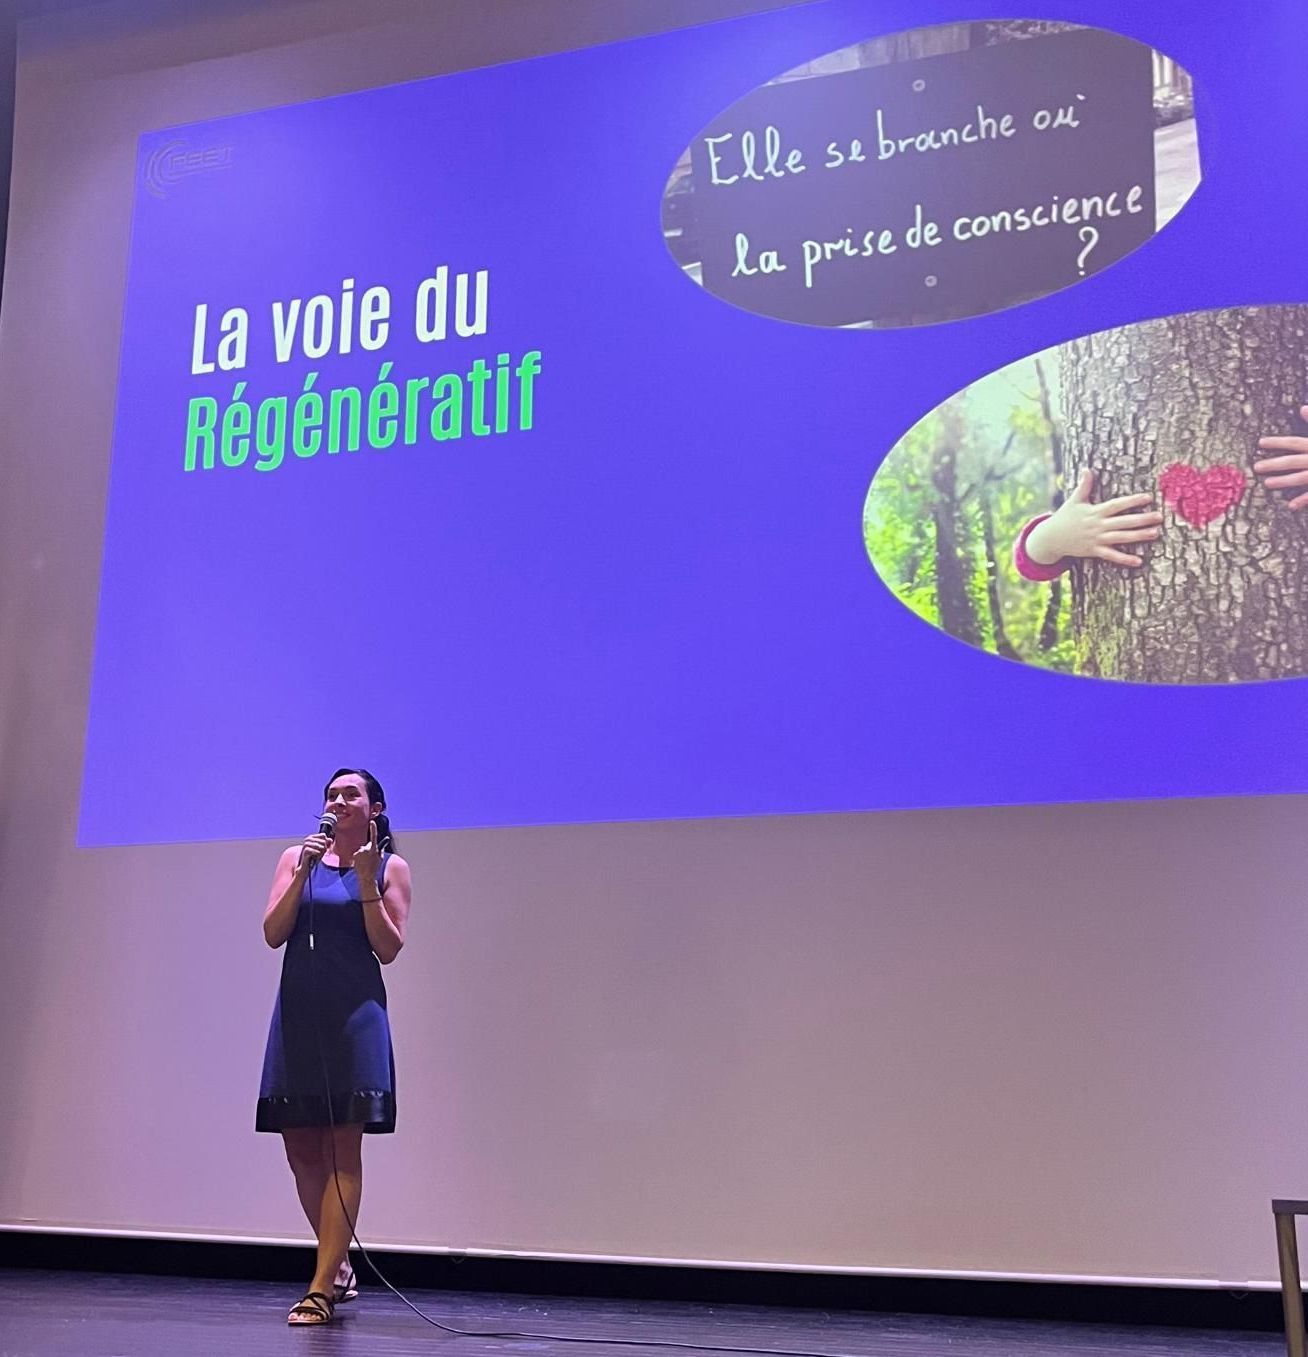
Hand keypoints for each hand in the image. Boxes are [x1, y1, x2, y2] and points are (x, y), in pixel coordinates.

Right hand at [298, 832, 331, 866]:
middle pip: (321, 840)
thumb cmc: (315, 856)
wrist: (308, 865)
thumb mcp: (323, 849)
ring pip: (316, 844)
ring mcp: (305, 845)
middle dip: (324, 846)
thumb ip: (327, 843)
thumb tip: (330, 840)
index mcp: (313, 837)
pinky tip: (317, 855)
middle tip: (323, 852)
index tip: (326, 848)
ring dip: (320, 849)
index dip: (327, 842)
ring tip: (321, 854)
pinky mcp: (304, 851)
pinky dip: (315, 852)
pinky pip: (310, 850)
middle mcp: (308, 839)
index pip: (323, 835)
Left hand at [352, 820, 381, 889]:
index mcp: (374, 849)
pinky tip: (361, 863)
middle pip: (368, 845)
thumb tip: (382, 843)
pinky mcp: (355, 855)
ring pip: (362, 850)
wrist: (366, 876)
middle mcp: (366, 849)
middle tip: (370, 858)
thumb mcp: (380, 857)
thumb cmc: (375, 867)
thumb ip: (380, 849)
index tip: (372, 822)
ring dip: (363, 854)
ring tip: (365, 862)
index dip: (373, 828)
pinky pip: (357, 854)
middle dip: (369, 849)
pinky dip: (359, 857)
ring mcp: (360, 852)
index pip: (374, 836)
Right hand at [1025, 470, 1161, 567]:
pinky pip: (1111, 556)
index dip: (1132, 501)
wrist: (1051, 538)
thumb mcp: (1074, 501)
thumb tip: (1087, 469)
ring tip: (1155, 533)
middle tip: (1159, 517)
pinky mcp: (1093, 551)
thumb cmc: (1064, 517)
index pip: (1116, 505)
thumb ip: (1084, 486)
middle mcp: (1098, 525)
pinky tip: (1138, 561)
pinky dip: (1124, 559)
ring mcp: (1096, 539)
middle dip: (1142, 519)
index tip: (1148, 497)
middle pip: (1123, 521)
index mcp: (1095, 511)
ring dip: (1138, 536)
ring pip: (1121, 537)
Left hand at [1253, 405, 1307, 508]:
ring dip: (1283, 481)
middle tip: (1255, 467)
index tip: (1260, 443)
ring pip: (1300, 478)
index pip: (1294, 443)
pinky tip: (1290, 505)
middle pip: (1292, 461)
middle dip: (1273, 464)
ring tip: (1267, 484)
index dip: (1277, 442)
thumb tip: (1302, 408)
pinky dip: (1303, 500)